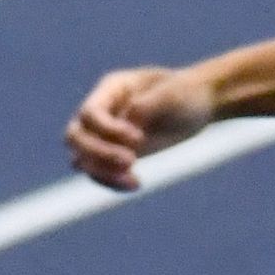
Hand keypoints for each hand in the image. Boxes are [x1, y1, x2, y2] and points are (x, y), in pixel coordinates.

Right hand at [65, 66, 214, 191]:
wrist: (199, 104)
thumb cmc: (186, 92)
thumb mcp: (173, 93)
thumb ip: (147, 104)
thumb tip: (127, 121)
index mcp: (111, 89)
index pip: (90, 113)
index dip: (108, 130)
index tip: (140, 138)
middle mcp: (102, 111)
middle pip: (75, 136)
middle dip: (98, 153)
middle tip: (132, 161)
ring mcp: (105, 134)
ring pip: (81, 158)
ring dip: (102, 173)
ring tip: (134, 181)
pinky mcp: (114, 154)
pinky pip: (98, 172)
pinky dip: (111, 182)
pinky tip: (135, 184)